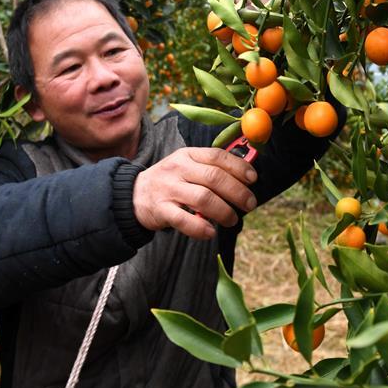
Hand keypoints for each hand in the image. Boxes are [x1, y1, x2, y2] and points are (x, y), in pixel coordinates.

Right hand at [132, 147, 257, 239]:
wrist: (134, 195)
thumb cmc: (171, 180)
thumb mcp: (187, 165)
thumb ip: (211, 168)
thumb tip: (246, 177)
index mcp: (188, 154)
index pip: (218, 156)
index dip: (239, 167)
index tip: (253, 179)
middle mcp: (178, 168)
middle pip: (215, 178)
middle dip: (238, 192)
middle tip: (250, 204)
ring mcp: (169, 189)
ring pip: (203, 198)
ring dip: (224, 211)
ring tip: (232, 220)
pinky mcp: (161, 210)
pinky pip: (184, 220)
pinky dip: (201, 228)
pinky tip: (211, 232)